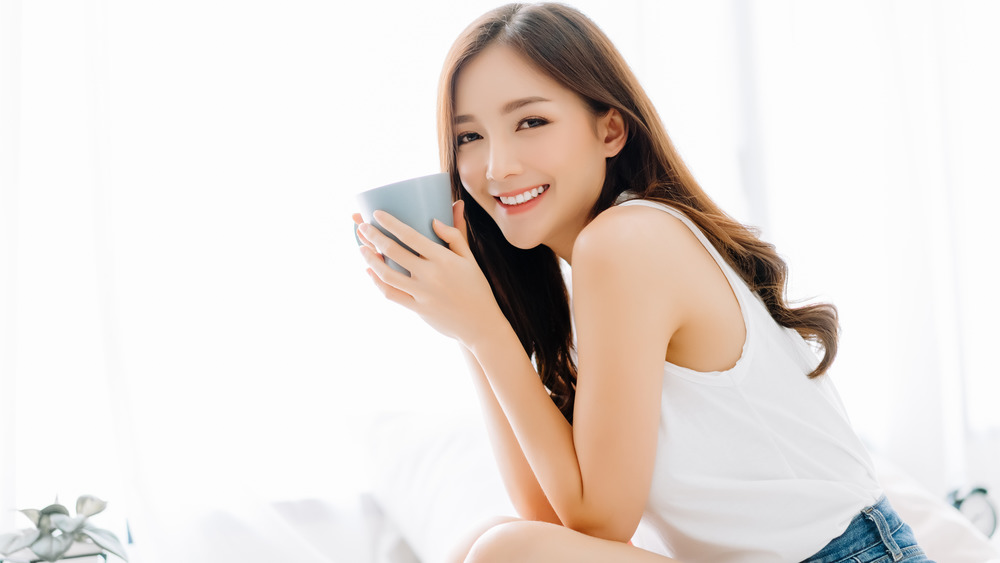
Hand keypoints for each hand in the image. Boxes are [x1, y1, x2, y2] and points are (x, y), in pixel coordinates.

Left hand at [355, 200, 502, 346]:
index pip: (411, 235)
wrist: (480, 324)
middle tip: (361, 227)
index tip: (377, 214)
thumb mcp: (470, 259)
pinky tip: (370, 271)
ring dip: (370, 259)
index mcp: (444, 258)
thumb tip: (434, 219)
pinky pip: (391, 294)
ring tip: (362, 248)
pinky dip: (377, 282)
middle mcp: (431, 274)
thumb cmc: (476, 287)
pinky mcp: (417, 308)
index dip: (391, 223)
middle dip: (373, 236)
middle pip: (394, 251)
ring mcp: (422, 293)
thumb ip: (454, 236)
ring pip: (387, 274)